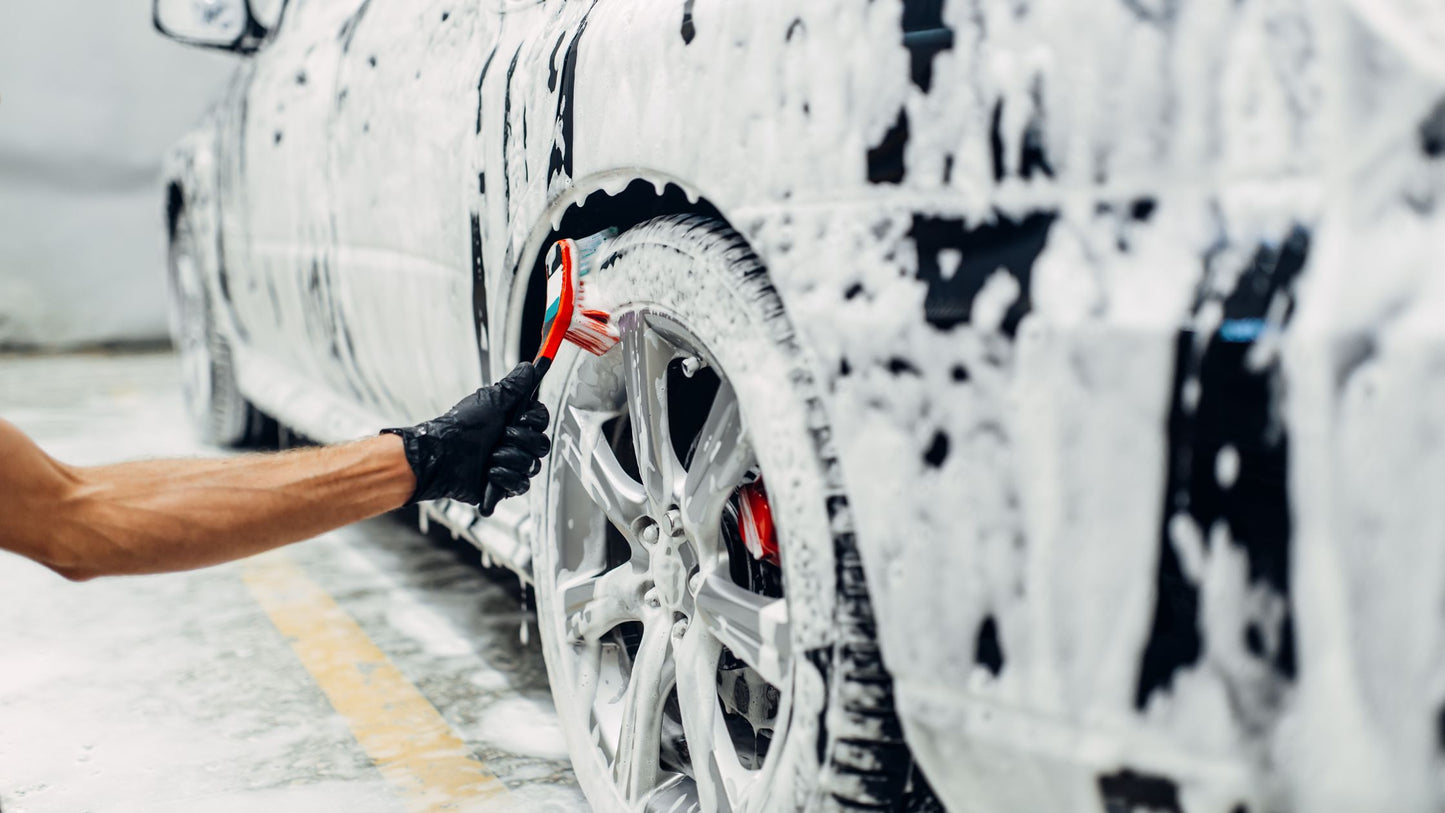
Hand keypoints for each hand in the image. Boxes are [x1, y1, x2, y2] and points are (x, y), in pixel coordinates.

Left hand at [382, 362, 550, 506]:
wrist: (441, 457)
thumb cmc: (460, 428)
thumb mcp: (490, 401)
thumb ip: (514, 386)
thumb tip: (528, 367)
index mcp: (512, 421)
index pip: (541, 420)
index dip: (535, 421)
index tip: (522, 419)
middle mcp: (514, 443)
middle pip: (542, 444)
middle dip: (522, 441)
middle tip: (502, 436)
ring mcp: (510, 464)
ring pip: (533, 466)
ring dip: (511, 459)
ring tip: (491, 456)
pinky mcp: (504, 486)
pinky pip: (522, 485)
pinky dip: (505, 478)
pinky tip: (490, 472)